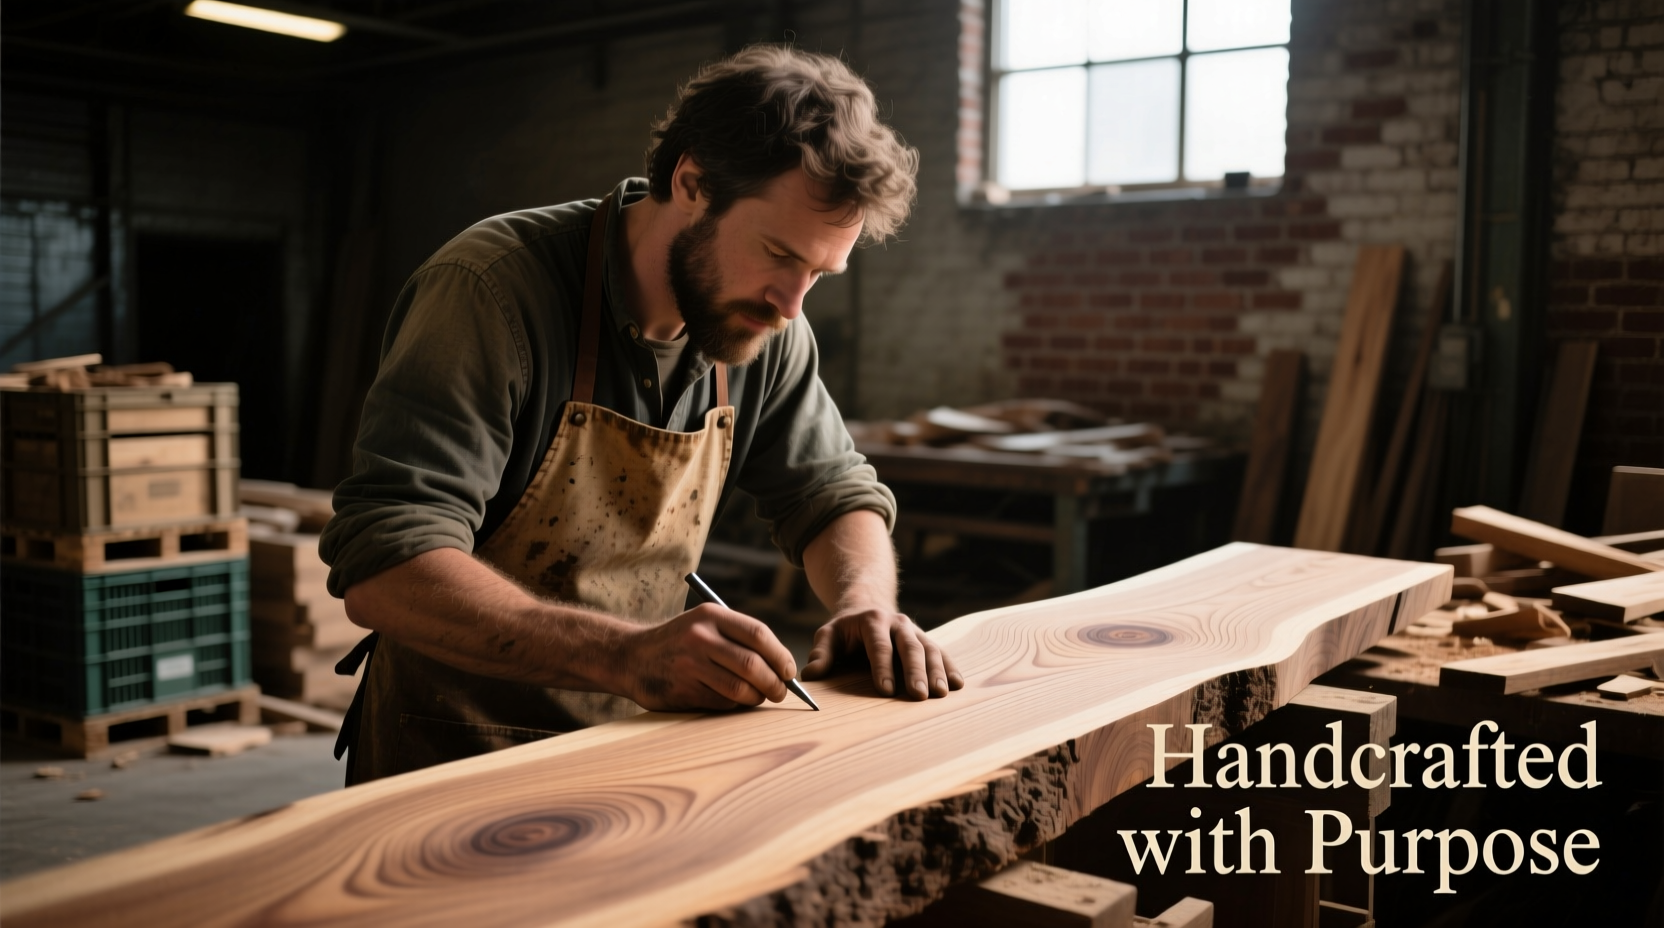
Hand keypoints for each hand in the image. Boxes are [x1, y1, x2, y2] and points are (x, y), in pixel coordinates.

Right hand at [620, 603, 797, 710]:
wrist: (631, 657)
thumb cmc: (680, 641)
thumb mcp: (704, 624)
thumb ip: (738, 638)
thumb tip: (782, 667)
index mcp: (710, 616)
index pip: (758, 635)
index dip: (781, 656)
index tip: (789, 671)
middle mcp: (700, 638)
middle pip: (753, 665)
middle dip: (775, 683)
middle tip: (780, 692)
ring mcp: (690, 665)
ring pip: (740, 688)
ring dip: (757, 698)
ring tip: (759, 697)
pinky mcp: (683, 690)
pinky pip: (722, 702)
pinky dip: (735, 705)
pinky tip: (734, 700)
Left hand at [801, 608, 963, 699]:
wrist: (868, 608)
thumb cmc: (845, 630)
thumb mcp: (828, 635)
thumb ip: (821, 654)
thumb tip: (810, 676)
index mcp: (872, 621)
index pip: (879, 645)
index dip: (882, 667)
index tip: (886, 690)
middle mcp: (897, 623)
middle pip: (909, 646)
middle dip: (915, 671)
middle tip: (919, 695)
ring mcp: (915, 631)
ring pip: (930, 648)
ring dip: (937, 671)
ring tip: (941, 694)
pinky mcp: (926, 640)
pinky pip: (941, 652)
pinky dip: (950, 667)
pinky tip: (958, 684)